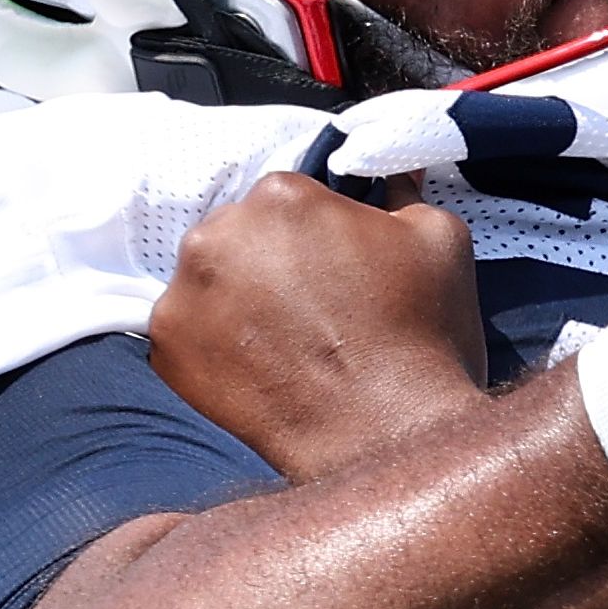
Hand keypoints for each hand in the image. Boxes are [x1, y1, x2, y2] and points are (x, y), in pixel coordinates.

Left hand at [150, 173, 490, 479]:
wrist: (388, 434)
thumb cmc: (422, 338)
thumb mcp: (441, 240)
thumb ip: (405, 193)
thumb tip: (395, 174)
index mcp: (283, 194)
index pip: (288, 198)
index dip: (317, 235)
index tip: (337, 270)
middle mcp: (220, 232)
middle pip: (239, 234)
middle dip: (270, 263)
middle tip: (313, 311)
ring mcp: (185, 291)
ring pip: (210, 280)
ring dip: (238, 300)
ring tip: (286, 344)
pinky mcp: (166, 347)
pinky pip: (187, 331)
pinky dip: (216, 346)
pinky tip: (262, 370)